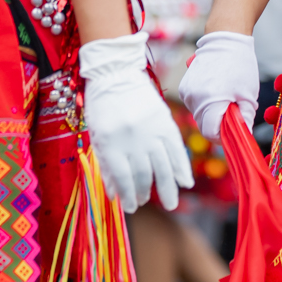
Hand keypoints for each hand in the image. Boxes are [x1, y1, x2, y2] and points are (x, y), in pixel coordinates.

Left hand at [81, 31, 192, 212]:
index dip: (128, 195)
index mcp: (111, 142)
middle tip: (145, 203)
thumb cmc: (101, 106)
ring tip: (171, 202)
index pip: (123, 177)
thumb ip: (105, 164)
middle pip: (143, 174)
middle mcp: (132, 139)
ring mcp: (151, 130)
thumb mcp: (97, 135)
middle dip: (144, 193)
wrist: (116, 73)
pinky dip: (182, 167)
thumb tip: (114, 194)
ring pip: (162, 166)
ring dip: (167, 187)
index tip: (131, 207)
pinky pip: (176, 150)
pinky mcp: (165, 122)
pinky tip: (185, 182)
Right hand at [180, 30, 259, 138]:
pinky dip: (205, 103)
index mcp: (210, 101)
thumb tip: (243, 136)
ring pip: (198, 115)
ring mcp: (187, 92)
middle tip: (233, 115)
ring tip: (226, 98)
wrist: (225, 39)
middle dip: (218, 125)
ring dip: (212, 113)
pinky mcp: (184, 86)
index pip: (210, 133)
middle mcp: (194, 98)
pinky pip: (194, 104)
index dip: (223, 138)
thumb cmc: (240, 65)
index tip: (233, 133)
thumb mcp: (248, 95)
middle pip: (203, 125)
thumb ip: (245, 119)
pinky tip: (216, 90)